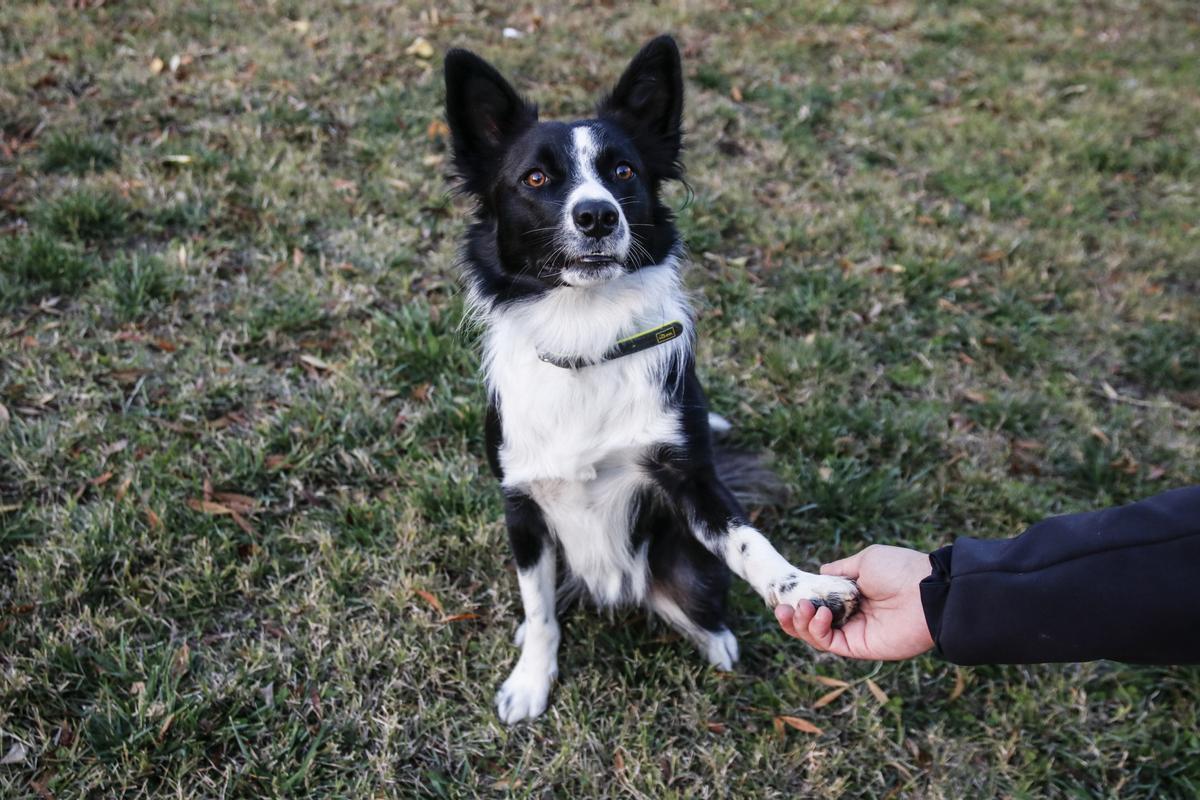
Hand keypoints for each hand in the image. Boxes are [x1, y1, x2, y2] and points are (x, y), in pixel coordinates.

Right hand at [774, 544, 934, 659]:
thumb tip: (820, 571)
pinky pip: (830, 644)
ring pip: (816, 636)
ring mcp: (855, 633)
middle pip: (811, 623)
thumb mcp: (865, 561)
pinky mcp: (860, 648)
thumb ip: (840, 570)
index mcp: (852, 595)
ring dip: (801, 624)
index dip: (799, 600)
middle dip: (792, 617)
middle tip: (781, 607)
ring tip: (803, 608)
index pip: (818, 602)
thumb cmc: (900, 570)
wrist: (928, 591)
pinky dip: (818, 631)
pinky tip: (819, 614)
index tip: (785, 594)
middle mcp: (851, 616)